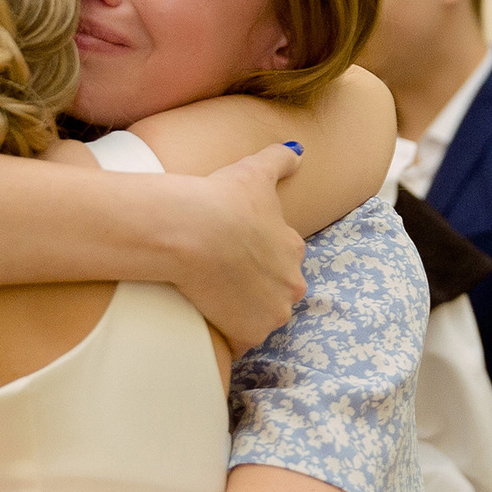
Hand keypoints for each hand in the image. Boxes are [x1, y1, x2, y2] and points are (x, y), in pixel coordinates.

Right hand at [169, 144, 308, 352]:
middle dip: (252, 288)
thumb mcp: (255, 171)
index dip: (255, 257)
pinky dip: (226, 333)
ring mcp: (271, 312)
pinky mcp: (248, 335)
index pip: (280, 260)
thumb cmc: (222, 198)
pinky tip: (208, 319)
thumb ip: (280, 159)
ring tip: (211, 298)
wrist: (193, 231)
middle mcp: (291, 284)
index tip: (231, 253)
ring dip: (241, 312)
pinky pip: (238, 341)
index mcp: (293, 250)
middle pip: (273, 292)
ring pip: (258, 316)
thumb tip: (298, 150)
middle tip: (219, 277)